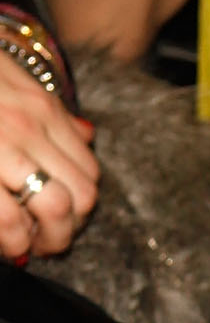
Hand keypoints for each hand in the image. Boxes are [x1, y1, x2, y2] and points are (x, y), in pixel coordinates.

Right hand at [0, 54, 98, 255]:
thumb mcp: (5, 76)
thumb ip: (47, 110)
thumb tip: (87, 135)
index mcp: (38, 108)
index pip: (88, 172)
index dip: (78, 207)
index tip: (58, 219)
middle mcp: (26, 126)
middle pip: (80, 197)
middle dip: (65, 230)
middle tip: (42, 242)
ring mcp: (0, 146)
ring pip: (53, 210)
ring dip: (40, 239)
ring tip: (19, 246)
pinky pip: (8, 219)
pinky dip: (10, 241)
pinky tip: (1, 244)